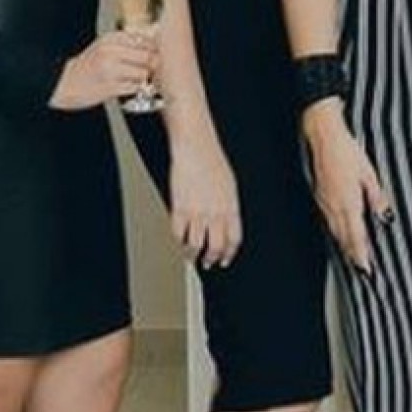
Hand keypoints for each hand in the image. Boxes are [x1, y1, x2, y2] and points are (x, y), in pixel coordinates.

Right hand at [49, 31, 158, 109]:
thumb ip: (128, 42)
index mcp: (110, 39)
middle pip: (148, 56)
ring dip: (143, 79)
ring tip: (134, 79)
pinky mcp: (109, 87)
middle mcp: (110, 51)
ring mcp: (109, 69)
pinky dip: (135, 89)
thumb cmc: (89, 65)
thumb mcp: (105, 46)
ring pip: (144, 73)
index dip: (152, 50)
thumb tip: (156, 42)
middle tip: (146, 70)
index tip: (150, 56)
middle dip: (151, 65)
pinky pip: (135, 87)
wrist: (66, 83)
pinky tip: (127, 87)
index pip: (145, 40)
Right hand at [170, 136, 242, 269]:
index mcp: (231, 207)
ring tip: (190, 256)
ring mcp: (197, 212)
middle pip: (216, 247)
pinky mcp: (179, 209)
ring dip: (192, 255)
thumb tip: (227, 223)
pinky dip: (178, 242)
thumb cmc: (213, 162)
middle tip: (207, 263)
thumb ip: (228, 206)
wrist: (196, 148)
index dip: (229, 253)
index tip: (224, 260)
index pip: (234, 239)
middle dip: (211, 259)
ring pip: (195, 246)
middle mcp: (216, 213)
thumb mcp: (229, 186)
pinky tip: (178, 243)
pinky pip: (178, 234)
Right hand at [304, 102, 393, 273]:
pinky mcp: (320, 197)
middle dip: (353, 256)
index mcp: (349, 203)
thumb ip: (376, 198)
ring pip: (335, 231)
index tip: (367, 271)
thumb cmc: (347, 152)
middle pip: (344, 238)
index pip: (356, 236)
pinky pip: (329, 220)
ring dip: (344, 246)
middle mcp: (335, 207)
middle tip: (362, 272)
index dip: (362, 255)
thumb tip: (385, 217)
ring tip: (353, 259)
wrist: (323, 138)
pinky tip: (340, 234)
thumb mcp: (369, 174)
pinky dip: (336, 232)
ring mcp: (325, 203)